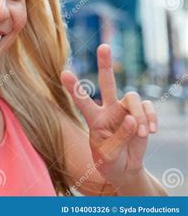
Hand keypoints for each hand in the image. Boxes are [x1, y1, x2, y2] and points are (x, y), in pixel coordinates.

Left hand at [60, 44, 157, 186]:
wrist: (124, 169)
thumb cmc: (109, 162)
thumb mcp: (109, 155)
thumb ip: (119, 137)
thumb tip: (132, 118)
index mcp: (94, 119)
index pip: (82, 101)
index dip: (74, 87)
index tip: (63, 73)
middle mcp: (108, 110)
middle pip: (106, 82)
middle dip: (105, 64)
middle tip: (103, 46)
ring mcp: (124, 110)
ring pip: (133, 98)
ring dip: (140, 115)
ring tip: (143, 133)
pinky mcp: (140, 113)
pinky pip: (148, 107)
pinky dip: (151, 118)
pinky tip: (151, 131)